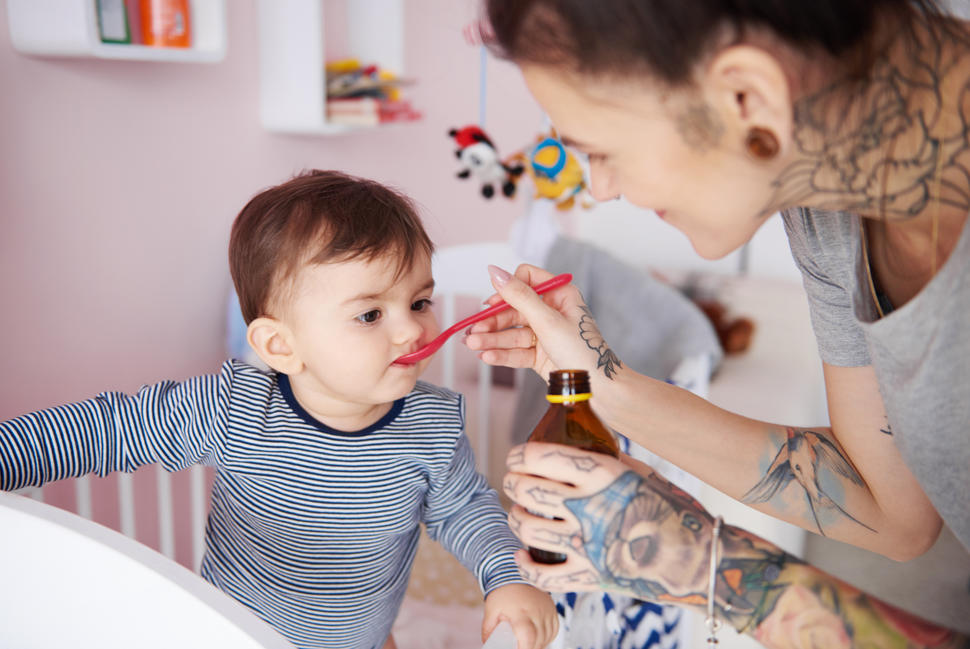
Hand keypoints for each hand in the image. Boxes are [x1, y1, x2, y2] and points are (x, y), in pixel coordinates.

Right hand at [464, 264, 621, 380]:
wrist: (599, 390)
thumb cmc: (582, 351)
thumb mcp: (548, 320)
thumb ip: (519, 296)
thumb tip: (494, 271)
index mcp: (560, 295)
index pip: (526, 280)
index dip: (507, 290)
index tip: (491, 304)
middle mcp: (552, 311)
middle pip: (513, 310)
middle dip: (492, 322)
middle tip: (472, 332)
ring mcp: (545, 334)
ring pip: (512, 332)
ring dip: (492, 340)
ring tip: (472, 346)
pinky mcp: (540, 355)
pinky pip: (516, 351)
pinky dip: (501, 354)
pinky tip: (486, 357)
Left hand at [482, 582, 557, 648]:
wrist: (516, 574)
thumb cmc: (504, 592)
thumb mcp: (491, 610)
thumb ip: (489, 629)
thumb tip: (487, 644)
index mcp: (521, 612)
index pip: (528, 637)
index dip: (525, 648)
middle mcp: (537, 612)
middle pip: (538, 640)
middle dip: (529, 647)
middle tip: (519, 645)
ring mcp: (547, 611)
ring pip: (547, 637)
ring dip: (538, 643)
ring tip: (526, 640)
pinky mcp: (553, 611)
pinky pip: (554, 631)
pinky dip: (546, 637)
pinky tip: (537, 637)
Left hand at [503, 442, 715, 605]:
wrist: (700, 558)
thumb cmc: (674, 510)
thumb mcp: (642, 472)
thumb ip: (608, 461)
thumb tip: (583, 448)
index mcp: (603, 474)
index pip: (542, 456)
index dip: (520, 455)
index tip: (515, 456)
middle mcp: (591, 506)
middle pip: (529, 491)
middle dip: (512, 483)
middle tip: (511, 481)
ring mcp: (589, 544)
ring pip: (528, 529)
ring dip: (516, 518)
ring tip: (518, 513)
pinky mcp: (591, 576)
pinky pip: (544, 575)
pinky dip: (525, 565)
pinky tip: (520, 554)